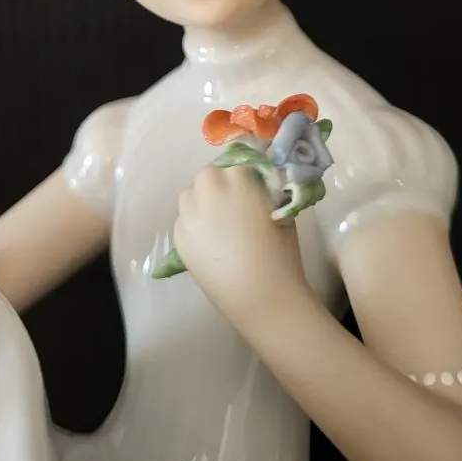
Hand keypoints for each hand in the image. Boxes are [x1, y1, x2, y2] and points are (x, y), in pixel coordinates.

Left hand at [174, 165, 308, 328]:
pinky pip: (184, 220)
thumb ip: (266, 190)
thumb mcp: (282, 211)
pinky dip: (194, 224)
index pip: (238, 163)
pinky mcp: (179, 239)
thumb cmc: (281, 254)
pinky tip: (211, 242)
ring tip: (220, 223)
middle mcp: (208, 191)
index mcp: (238, 180)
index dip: (245, 176)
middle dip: (220, 185)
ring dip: (203, 201)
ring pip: (190, 195)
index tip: (253, 189)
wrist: (262, 297)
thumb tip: (258, 184)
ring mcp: (189, 215)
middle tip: (235, 205)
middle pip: (208, 175)